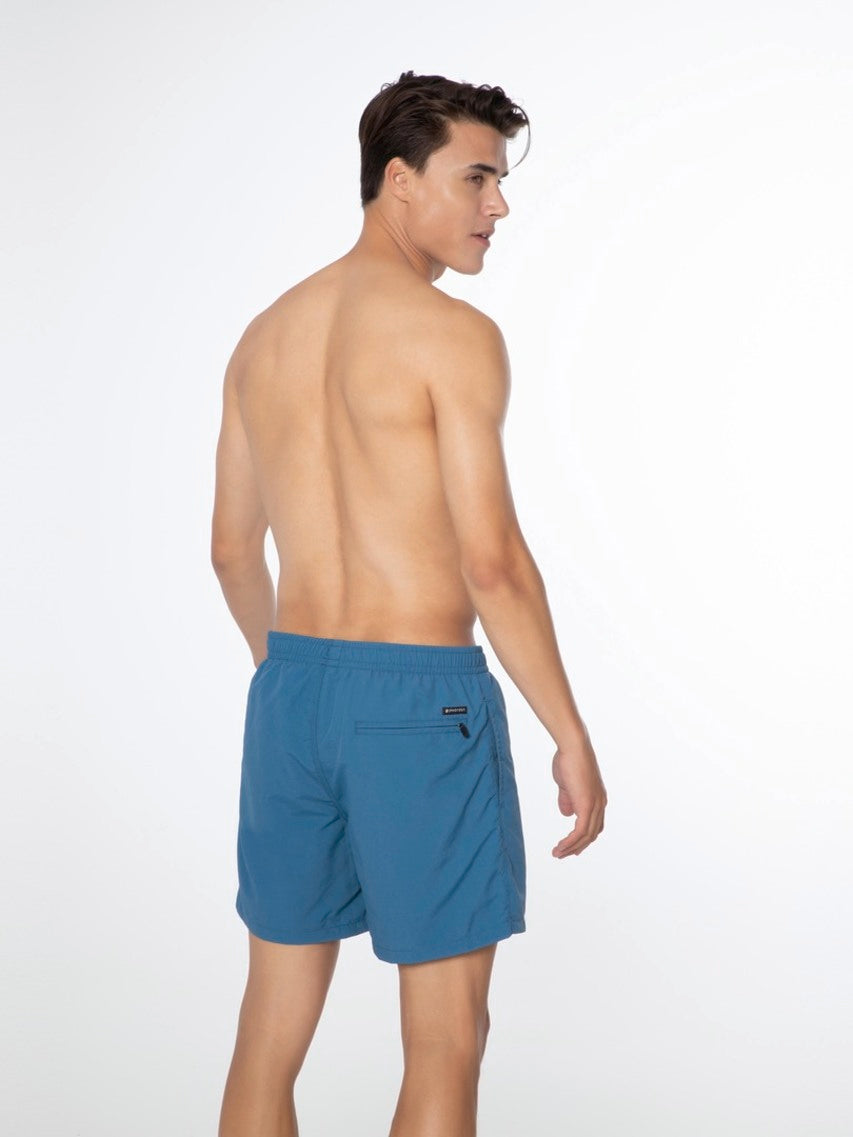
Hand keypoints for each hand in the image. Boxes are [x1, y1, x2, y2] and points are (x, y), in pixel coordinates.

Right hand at [551, 729, 606, 857]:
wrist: (573, 747)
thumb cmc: (568, 760)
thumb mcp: (566, 784)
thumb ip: (567, 799)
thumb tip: (566, 814)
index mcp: (597, 799)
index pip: (595, 825)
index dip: (584, 838)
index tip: (572, 846)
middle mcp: (600, 804)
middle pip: (592, 834)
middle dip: (577, 846)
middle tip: (563, 854)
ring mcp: (595, 805)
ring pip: (586, 836)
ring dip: (571, 847)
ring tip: (557, 854)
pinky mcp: (587, 805)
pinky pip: (580, 831)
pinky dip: (571, 842)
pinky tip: (561, 847)